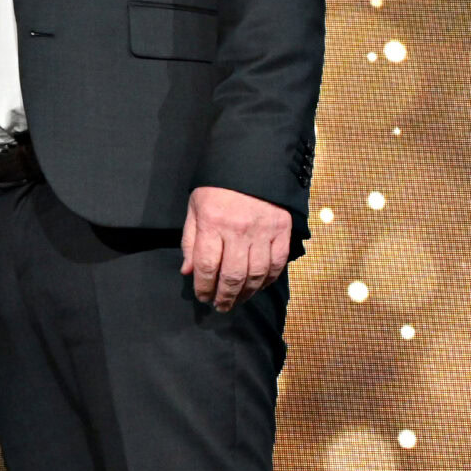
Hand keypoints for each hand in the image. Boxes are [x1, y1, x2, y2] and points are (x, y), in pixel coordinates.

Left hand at [180, 185, 292, 310]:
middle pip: (232, 275)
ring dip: (246, 293)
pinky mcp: (282, 232)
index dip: (203, 286)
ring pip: (256, 274)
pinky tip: (259, 287)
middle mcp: (238, 230)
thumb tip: (188, 271)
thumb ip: (190, 240)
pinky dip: (268, 280)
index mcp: (212, 223)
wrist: (253, 163)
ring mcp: (263, 232)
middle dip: (224, 296)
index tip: (202, 297)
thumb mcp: (195, 207)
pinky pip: (278, 264)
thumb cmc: (218, 187)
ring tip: (237, 301)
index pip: (207, 265)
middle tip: (219, 307)